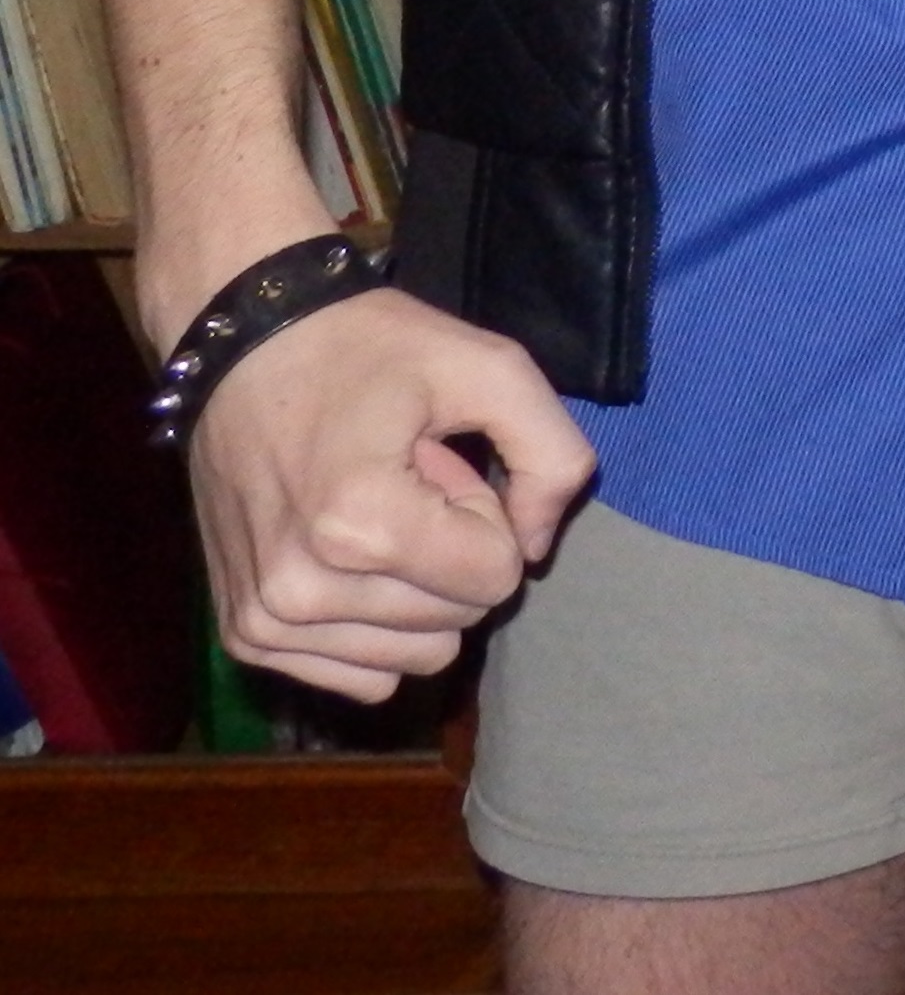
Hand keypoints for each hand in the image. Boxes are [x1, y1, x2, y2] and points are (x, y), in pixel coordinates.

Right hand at [187, 283, 597, 700]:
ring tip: (367, 509)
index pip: (495, 577)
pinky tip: (342, 554)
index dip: (481, 509)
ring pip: (415, 658)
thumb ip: (551, 453)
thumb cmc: (364, 347)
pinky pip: (363, 676)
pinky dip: (373, 627)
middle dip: (448, 549)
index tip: (434, 459)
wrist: (241, 340)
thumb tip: (534, 554)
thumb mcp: (484, 364)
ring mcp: (266, 623)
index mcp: (359, 524)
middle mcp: (302, 592)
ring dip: (411, 588)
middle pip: (457, 622)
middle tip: (401, 479)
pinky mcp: (246, 638)